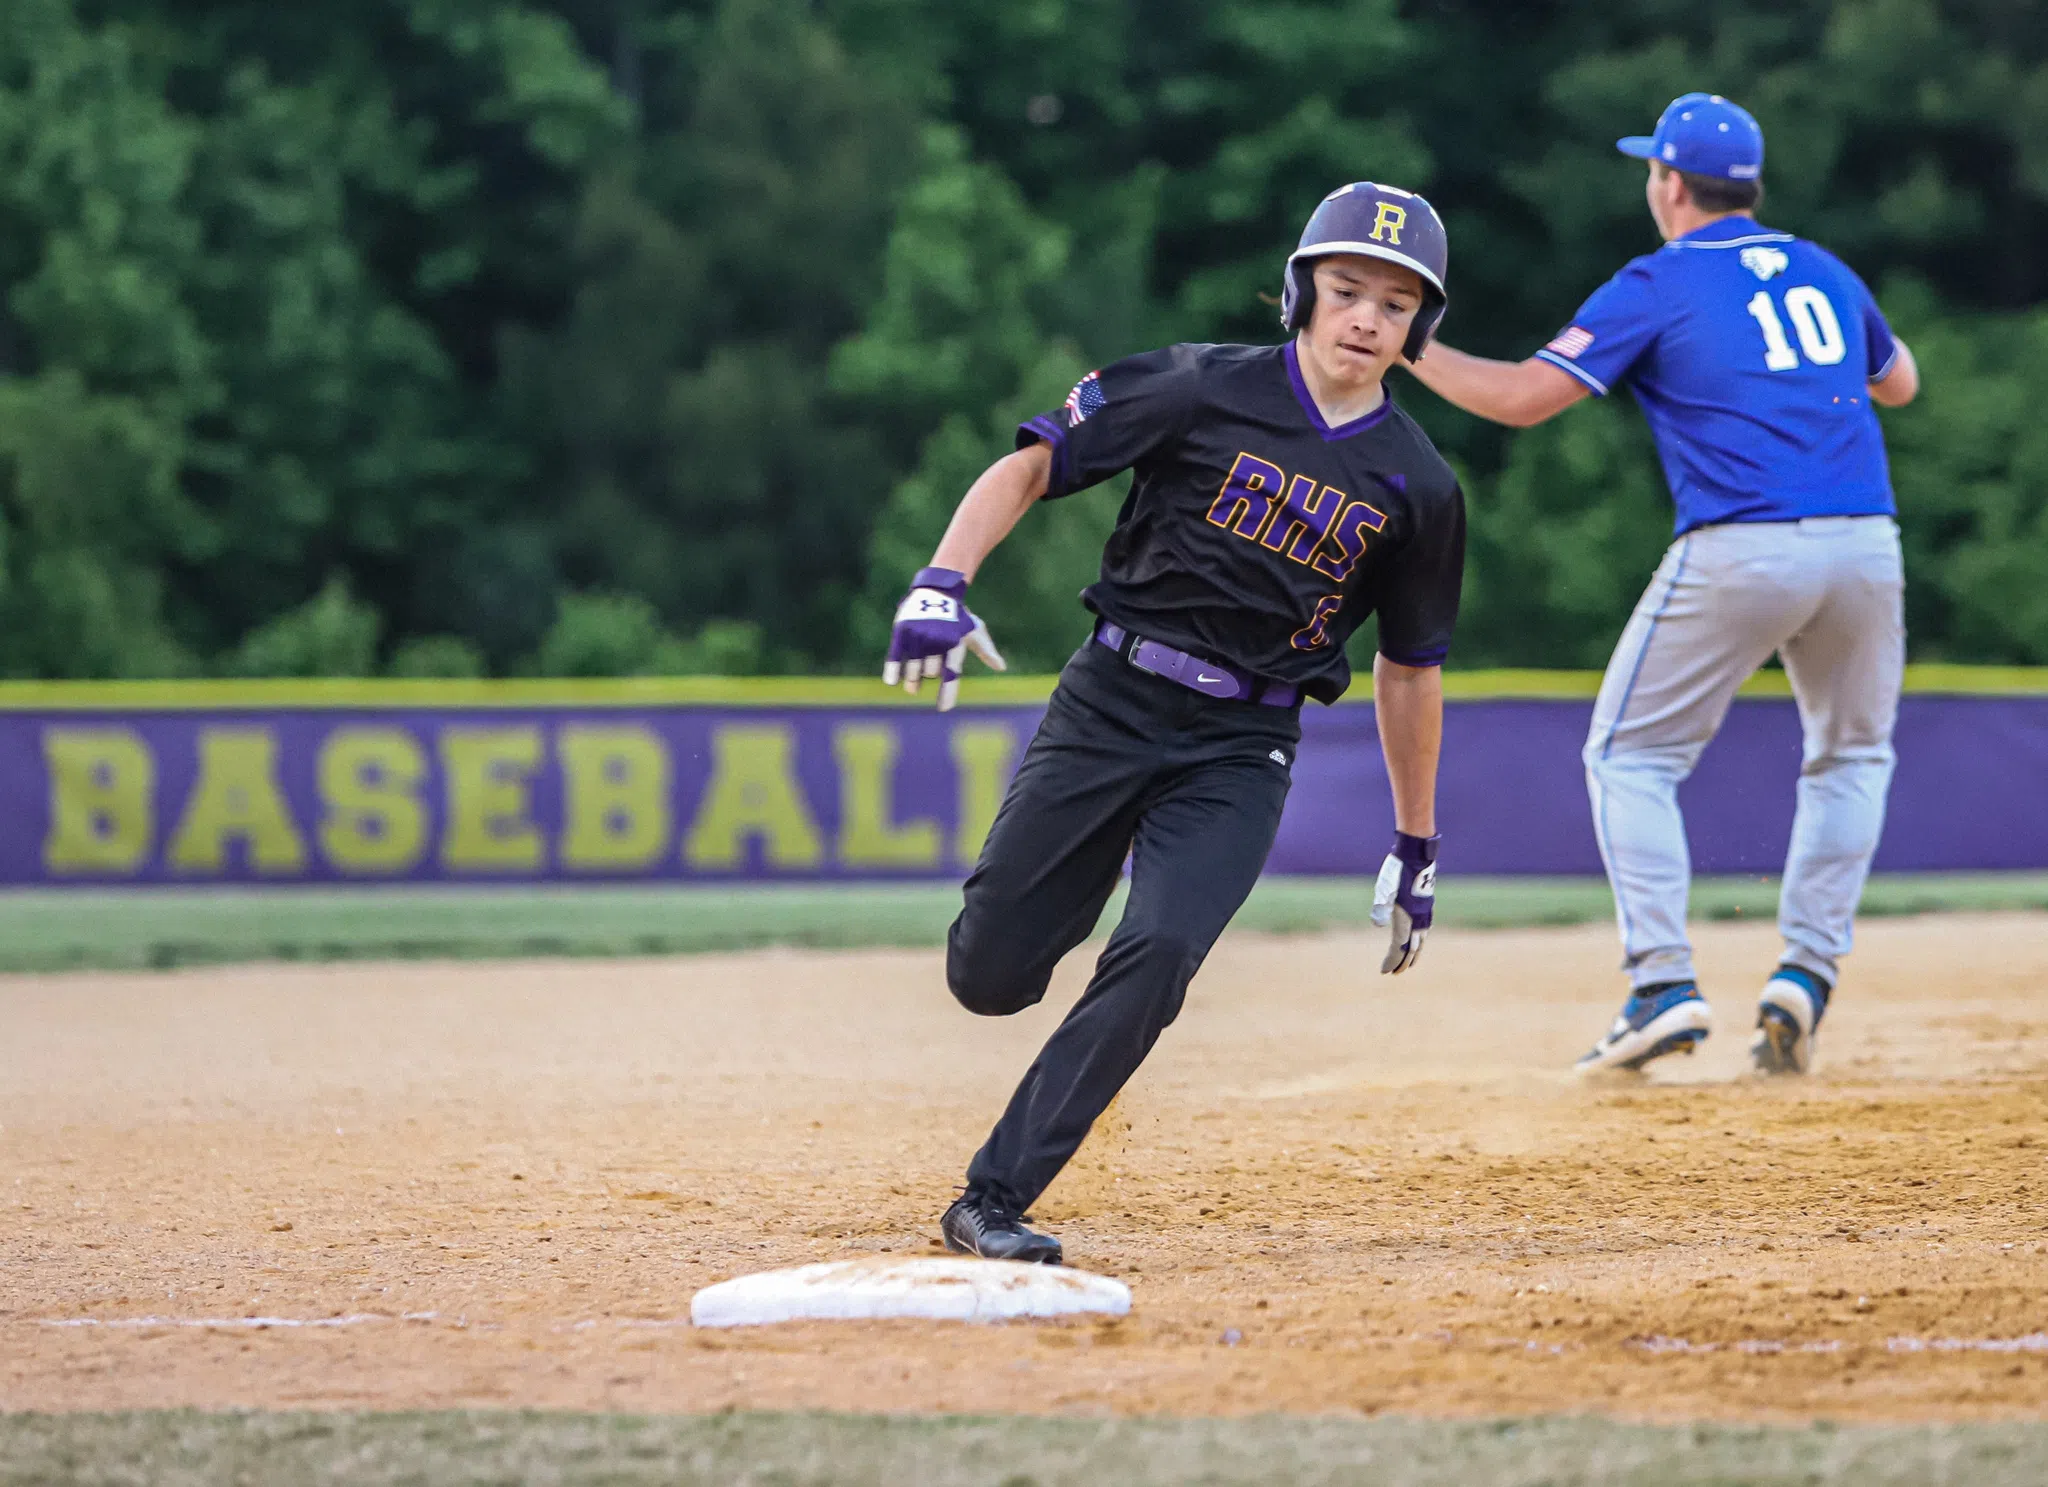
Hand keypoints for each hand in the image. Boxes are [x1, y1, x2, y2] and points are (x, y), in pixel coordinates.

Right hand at [881, 566, 1006, 711]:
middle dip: (930, 672)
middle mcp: (937, 640)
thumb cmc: (958, 616)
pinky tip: (892, 682)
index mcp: (955, 642)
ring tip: (914, 679)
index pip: (952, 672)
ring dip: (913, 678)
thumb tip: (1001, 667)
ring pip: (914, 670)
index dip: (948, 691)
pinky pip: (896, 657)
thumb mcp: (974, 630)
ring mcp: (918, 636)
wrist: (937, 590)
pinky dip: (893, 670)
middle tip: (931, 658)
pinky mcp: (902, 631)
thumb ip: (986, 651)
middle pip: (930, 673)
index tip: (944, 708)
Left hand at [1370, 831, 1437, 973]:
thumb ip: (1381, 908)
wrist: (1416, 856)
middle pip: (1413, 948)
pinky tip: (1418, 938)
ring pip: (1421, 940)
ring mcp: (1425, 913)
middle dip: (1404, 962)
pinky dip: (1420, 940)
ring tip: (1410, 961)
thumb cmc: (1397, 872)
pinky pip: (1424, 930)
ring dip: (1414, 952)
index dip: (1392, 961)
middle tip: (1396, 973)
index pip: (1399, 948)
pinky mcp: (1426, 906)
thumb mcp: (1385, 890)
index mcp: (1407, 919)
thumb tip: (1379, 926)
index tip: (1384, 971)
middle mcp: (1419, 920)